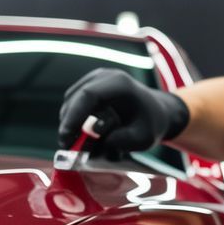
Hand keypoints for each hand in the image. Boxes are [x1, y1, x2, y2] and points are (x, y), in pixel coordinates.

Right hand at [57, 68, 189, 158]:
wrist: (157, 111)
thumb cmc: (150, 124)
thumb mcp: (143, 138)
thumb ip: (121, 140)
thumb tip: (95, 139)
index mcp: (120, 84)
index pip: (88, 96)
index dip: (73, 117)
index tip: (66, 138)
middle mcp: (105, 76)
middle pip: (75, 98)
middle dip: (68, 124)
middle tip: (67, 148)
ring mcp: (95, 78)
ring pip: (71, 101)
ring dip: (70, 123)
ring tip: (77, 143)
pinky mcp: (90, 85)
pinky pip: (74, 102)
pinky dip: (73, 119)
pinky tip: (81, 134)